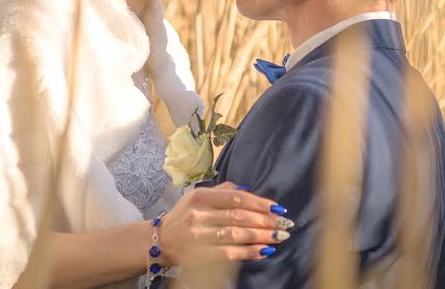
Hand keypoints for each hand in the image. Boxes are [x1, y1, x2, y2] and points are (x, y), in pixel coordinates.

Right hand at [156, 181, 292, 265]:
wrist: (160, 240)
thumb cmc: (184, 216)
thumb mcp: (197, 197)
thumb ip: (222, 191)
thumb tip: (249, 190)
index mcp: (200, 196)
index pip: (236, 198)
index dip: (260, 203)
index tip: (278, 208)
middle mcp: (199, 214)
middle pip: (239, 216)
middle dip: (266, 221)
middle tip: (285, 224)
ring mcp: (199, 236)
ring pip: (237, 235)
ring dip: (262, 236)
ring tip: (280, 237)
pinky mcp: (200, 254)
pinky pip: (230, 253)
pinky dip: (250, 252)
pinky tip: (265, 250)